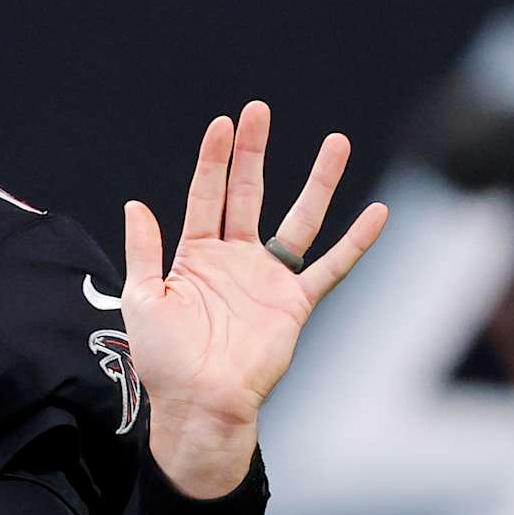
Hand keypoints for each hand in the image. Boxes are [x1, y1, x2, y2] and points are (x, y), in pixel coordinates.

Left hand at [122, 101, 387, 494]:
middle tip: (259, 111)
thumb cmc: (164, 359)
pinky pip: (331, 267)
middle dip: (254, 153)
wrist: (198, 403)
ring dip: (318, 182)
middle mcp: (235, 259)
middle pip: (248, 193)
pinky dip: (355, 242)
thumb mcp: (145, 299)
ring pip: (299, 219)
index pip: (206, 195)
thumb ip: (144, 251)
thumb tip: (135, 203)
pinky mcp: (295, 303)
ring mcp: (268, 278)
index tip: (223, 123)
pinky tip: (377, 214)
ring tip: (337, 142)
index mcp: (195, 255)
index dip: (214, 160)